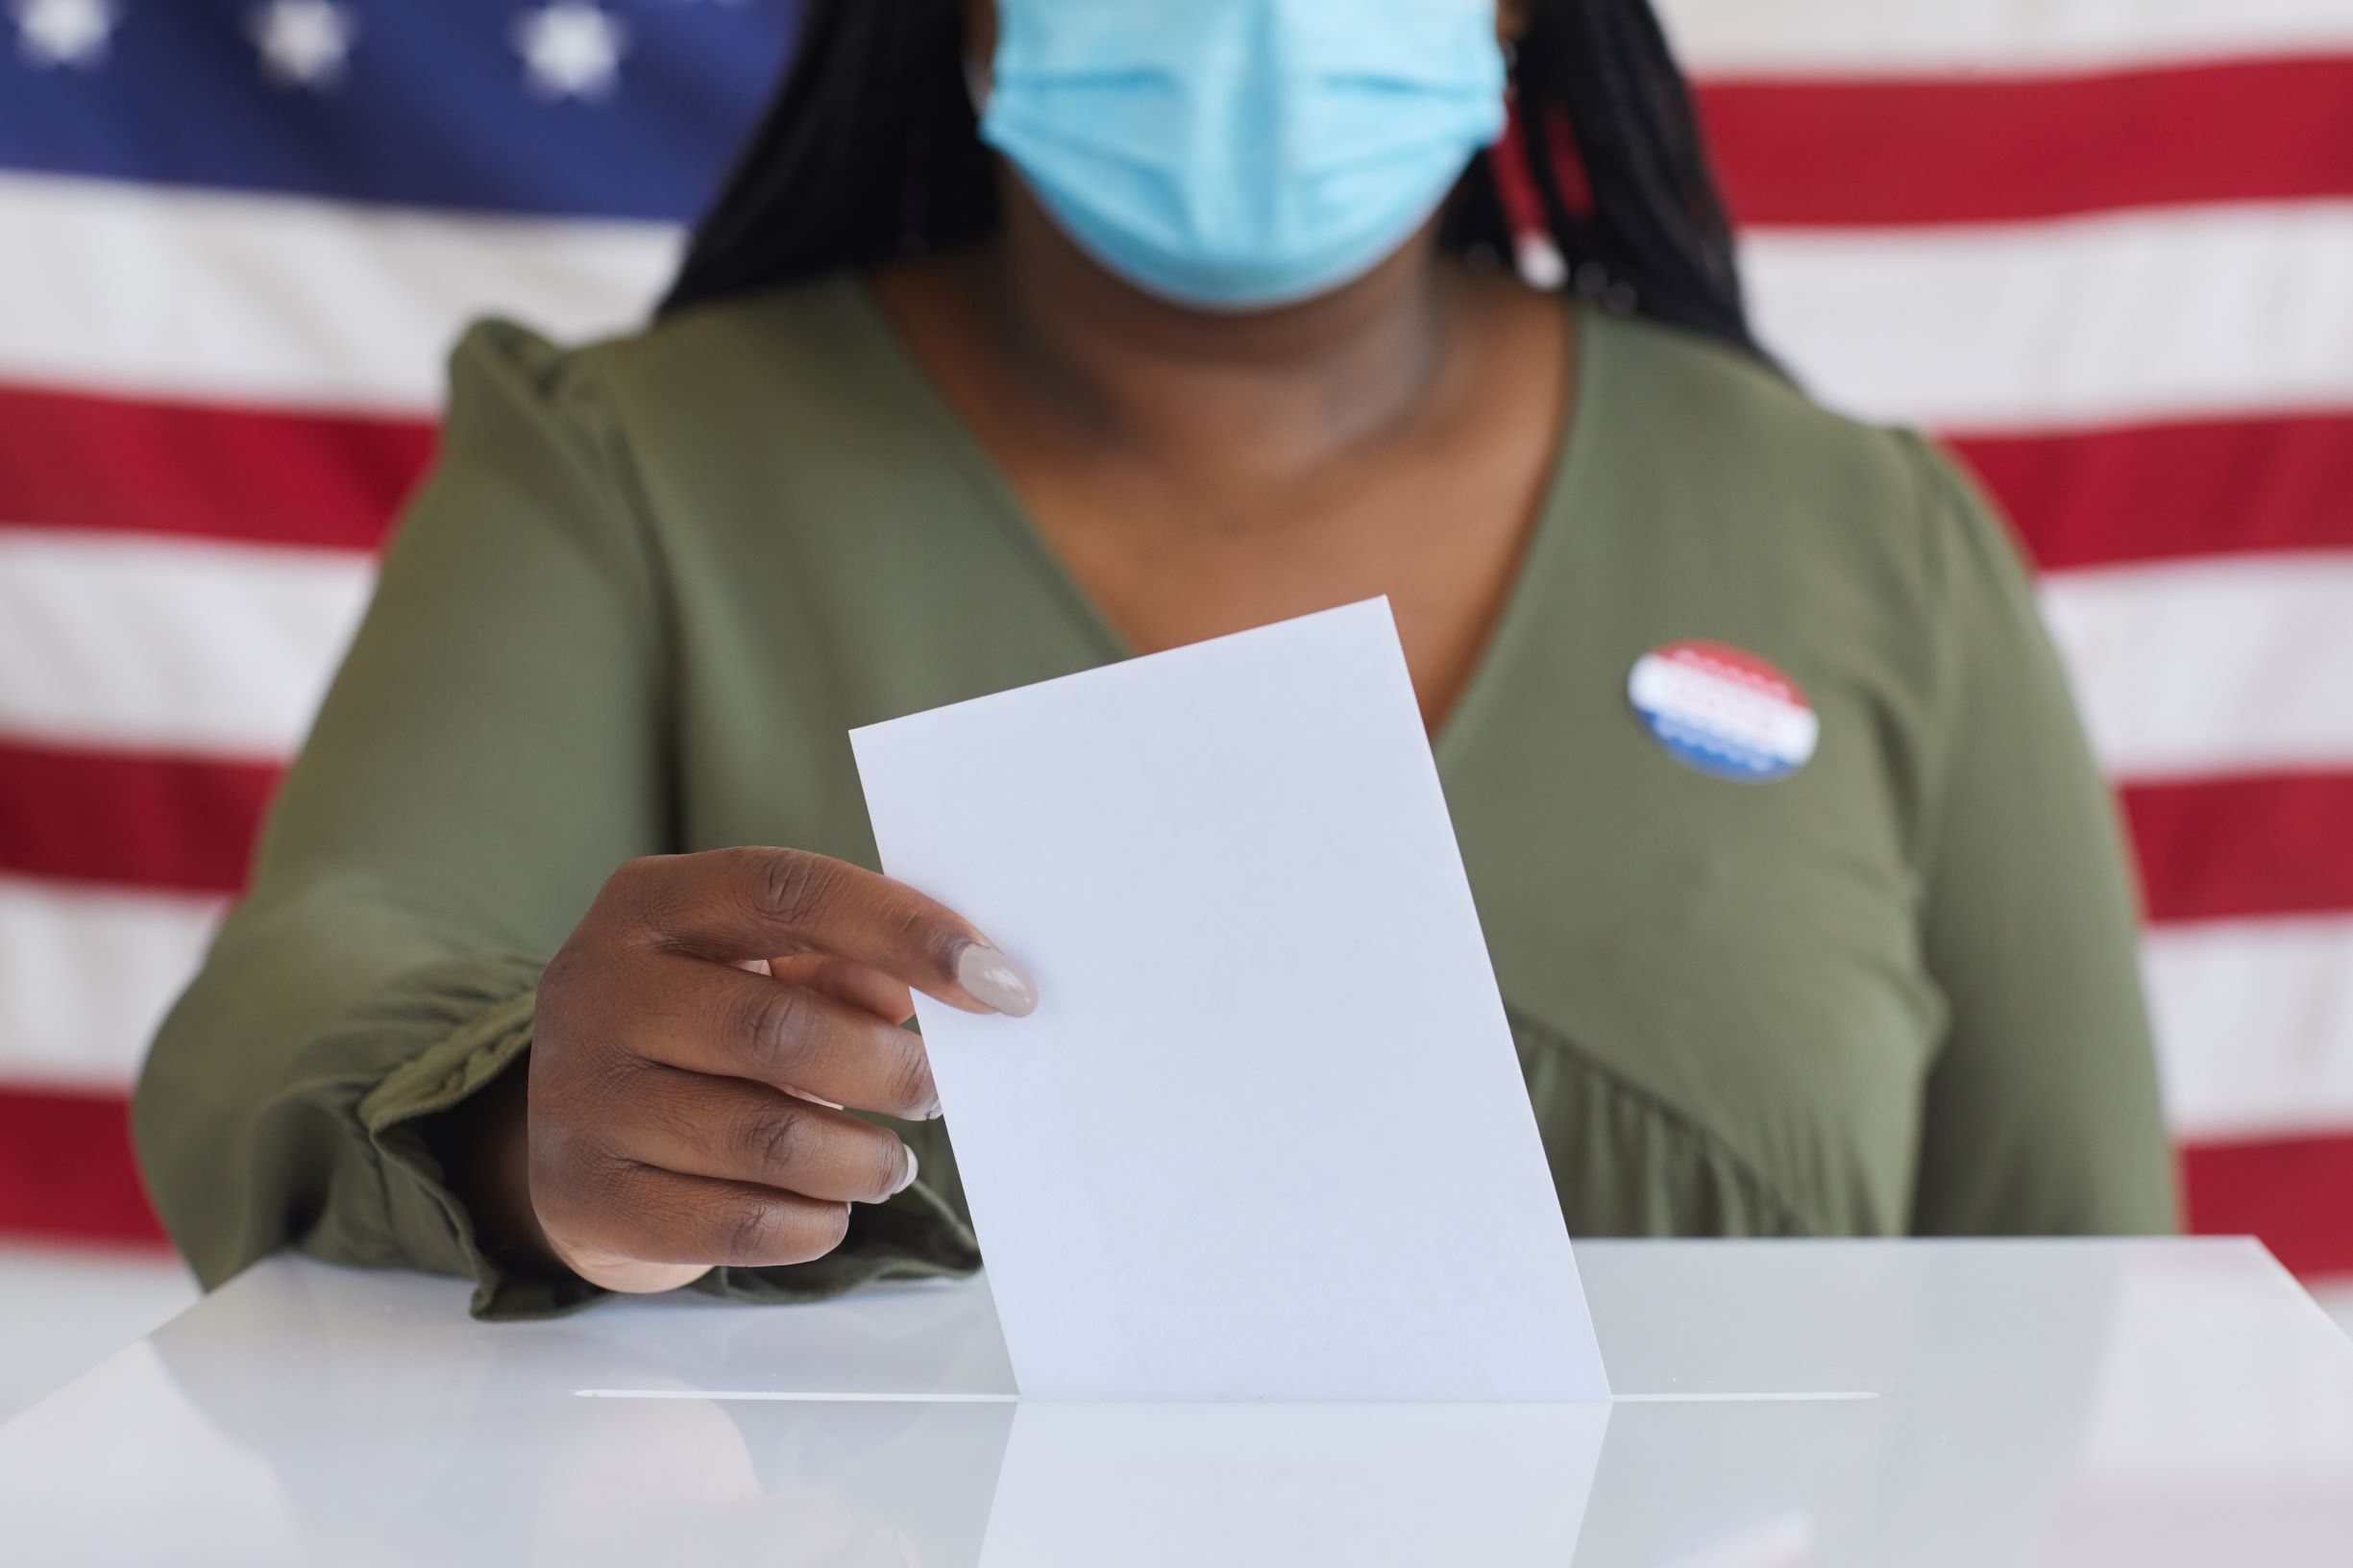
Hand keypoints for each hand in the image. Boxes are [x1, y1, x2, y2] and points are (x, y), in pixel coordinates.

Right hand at [523, 846, 1035, 1293]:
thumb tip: (955, 984)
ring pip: (766, 1139)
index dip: (905, 931)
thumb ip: (846, 960)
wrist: (570, 1138)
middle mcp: (596, 986)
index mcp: (650, 902)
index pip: (790, 892)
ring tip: (888, 1162)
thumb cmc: (699, 1032)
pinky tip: (830, 1208)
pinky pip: (734, 1225)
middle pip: (778, 1029)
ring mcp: (578, 1095)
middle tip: (936, 1094)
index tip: (1001, 983)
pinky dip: (811, 1223)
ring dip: (860, 1159)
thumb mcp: (755, 966)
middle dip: (890, 1070)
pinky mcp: (582, 1196)